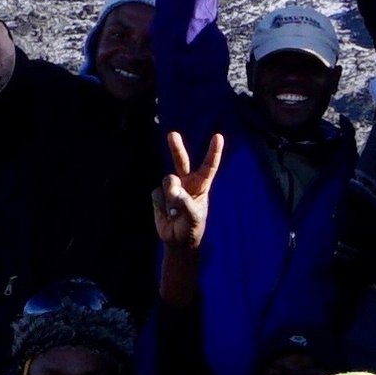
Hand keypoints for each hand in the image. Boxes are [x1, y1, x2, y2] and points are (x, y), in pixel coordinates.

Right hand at [153, 129, 223, 250]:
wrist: (176, 239)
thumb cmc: (191, 228)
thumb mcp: (193, 217)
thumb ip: (185, 203)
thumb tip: (172, 190)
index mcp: (201, 185)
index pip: (208, 166)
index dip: (213, 152)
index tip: (218, 136)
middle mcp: (186, 182)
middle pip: (181, 161)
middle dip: (176, 148)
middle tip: (172, 134)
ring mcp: (172, 187)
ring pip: (167, 182)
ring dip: (170, 197)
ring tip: (175, 212)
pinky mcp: (159, 194)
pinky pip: (157, 194)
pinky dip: (160, 206)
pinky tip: (166, 213)